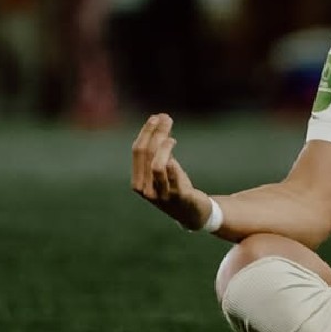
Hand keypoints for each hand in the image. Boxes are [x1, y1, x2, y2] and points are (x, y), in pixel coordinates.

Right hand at [131, 113, 209, 229]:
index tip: (156, 117)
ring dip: (163, 147)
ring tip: (172, 137)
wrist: (192, 214)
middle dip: (155, 134)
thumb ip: (161, 151)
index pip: (138, 152)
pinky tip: (176, 149)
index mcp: (138, 181)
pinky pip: (174, 178)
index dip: (146, 132)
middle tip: (166, 118)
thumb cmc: (176, 188)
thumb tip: (161, 123)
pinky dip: (173, 163)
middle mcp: (146, 189)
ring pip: (157, 166)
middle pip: (147, 155)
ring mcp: (162, 195)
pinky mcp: (179, 197)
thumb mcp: (166, 169)